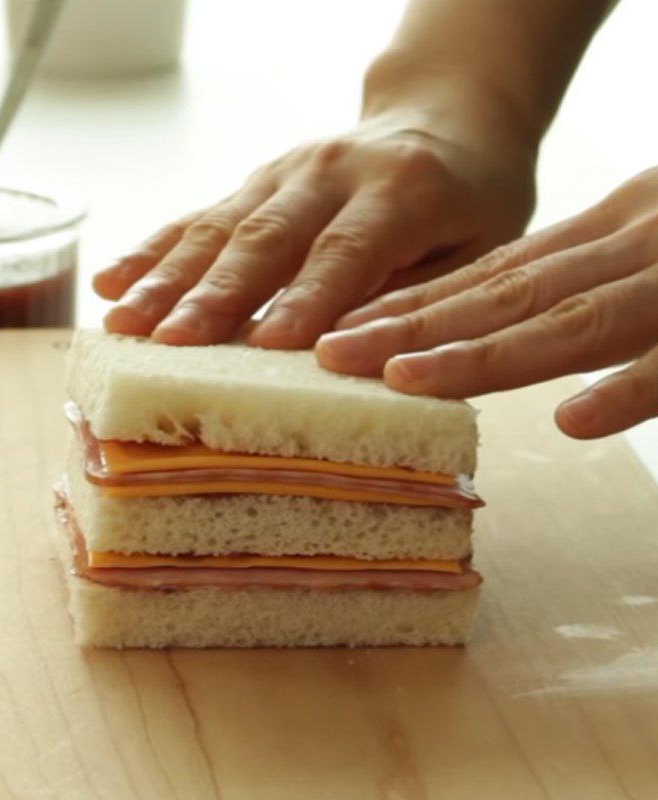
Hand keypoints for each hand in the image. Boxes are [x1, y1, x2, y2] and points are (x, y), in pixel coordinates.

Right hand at [94, 65, 536, 348]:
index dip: (306, 298)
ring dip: (166, 279)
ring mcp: (285, 173)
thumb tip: (353, 354)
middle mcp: (331, 173)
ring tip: (121, 323)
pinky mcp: (257, 182)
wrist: (448, 116)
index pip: (345, 251)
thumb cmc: (472, 196)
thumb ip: (417, 294)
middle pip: (264, 239)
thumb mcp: (477, 246)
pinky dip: (153, 250)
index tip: (266, 345)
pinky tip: (110, 281)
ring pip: (219, 228)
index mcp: (400, 190)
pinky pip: (199, 217)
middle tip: (167, 344)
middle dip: (212, 295)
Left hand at [316, 168, 657, 438]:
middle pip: (504, 293)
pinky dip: (628, 389)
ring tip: (402, 377)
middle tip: (330, 354)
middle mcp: (627, 243)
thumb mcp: (640, 244)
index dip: (413, 305)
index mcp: (602, 231)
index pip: (490, 274)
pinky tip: (572, 420)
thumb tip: (494, 321)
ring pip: (570, 320)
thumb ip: (577, 279)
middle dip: (412, 327)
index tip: (339, 332)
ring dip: (483, 353)